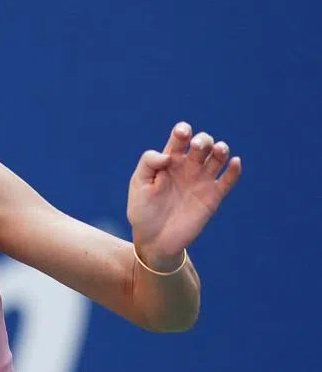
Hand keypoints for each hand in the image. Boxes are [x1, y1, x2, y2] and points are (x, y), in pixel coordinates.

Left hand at [126, 121, 242, 268]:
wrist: (153, 240)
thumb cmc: (142, 211)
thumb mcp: (138, 185)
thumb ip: (148, 163)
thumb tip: (168, 155)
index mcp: (169, 161)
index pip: (180, 139)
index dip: (183, 131)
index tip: (182, 134)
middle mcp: (188, 167)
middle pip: (202, 144)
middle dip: (203, 139)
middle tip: (197, 146)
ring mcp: (201, 181)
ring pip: (217, 157)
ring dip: (221, 149)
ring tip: (218, 150)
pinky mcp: (213, 197)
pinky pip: (228, 180)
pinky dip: (234, 170)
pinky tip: (234, 162)